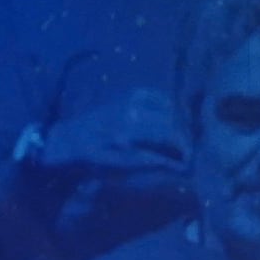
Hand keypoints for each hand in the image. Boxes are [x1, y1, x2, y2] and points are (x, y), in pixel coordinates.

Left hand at [39, 89, 186, 176]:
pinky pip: (156, 95)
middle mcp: (131, 115)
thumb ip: (149, 162)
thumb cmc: (93, 158)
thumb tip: (179, 166)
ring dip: (177, 121)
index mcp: (128, 136)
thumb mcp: (118, 166)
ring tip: (179, 134)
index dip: (183, 149)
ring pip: (167, 108)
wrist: (68, 137)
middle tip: (188, 148)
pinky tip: (169, 114)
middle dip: (183, 137)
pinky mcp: (129, 93)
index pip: (167, 140)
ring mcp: (130, 101)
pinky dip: (166, 104)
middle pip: (170, 123)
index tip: (191, 159)